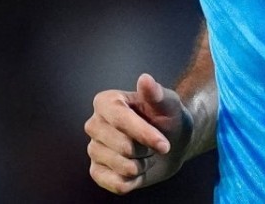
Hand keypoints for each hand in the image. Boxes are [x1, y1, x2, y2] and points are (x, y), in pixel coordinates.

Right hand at [85, 72, 192, 193]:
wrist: (171, 144)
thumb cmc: (167, 119)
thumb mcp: (168, 104)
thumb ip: (156, 93)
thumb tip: (145, 79)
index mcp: (106, 102)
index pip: (120, 119)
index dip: (144, 134)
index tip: (164, 144)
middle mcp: (94, 124)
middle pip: (123, 147)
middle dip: (146, 149)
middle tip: (152, 143)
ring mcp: (94, 149)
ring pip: (123, 167)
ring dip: (142, 165)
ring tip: (145, 154)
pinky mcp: (97, 172)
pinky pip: (117, 184)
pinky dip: (135, 180)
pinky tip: (137, 168)